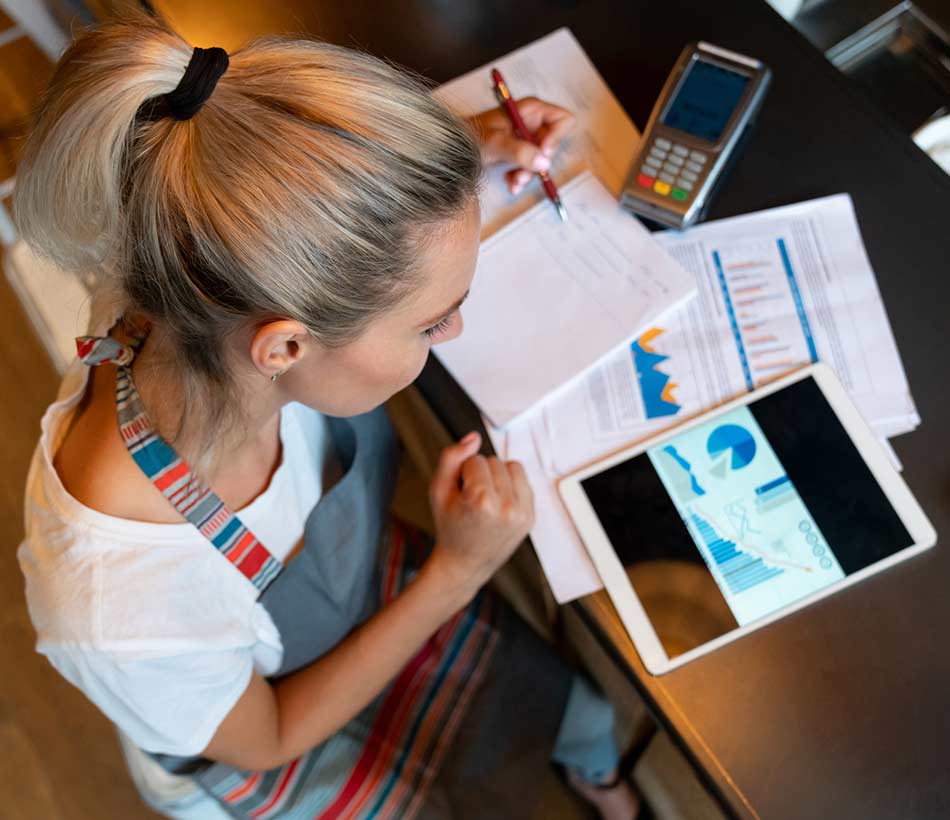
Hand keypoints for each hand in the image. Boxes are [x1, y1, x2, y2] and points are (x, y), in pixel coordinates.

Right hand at [425, 432, 534, 602]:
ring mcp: (521, 513)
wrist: (465, 562)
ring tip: (486, 499)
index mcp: (480, 501)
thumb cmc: (450, 526)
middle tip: (472, 499)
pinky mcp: (530, 516)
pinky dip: (511, 486)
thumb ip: (451, 458)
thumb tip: (474, 437)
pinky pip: (523, 480)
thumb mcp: (438, 490)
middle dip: (481, 474)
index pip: (475, 459)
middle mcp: (505, 507)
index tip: (461, 494)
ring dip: (498, 476)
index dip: (463, 473)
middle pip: (494, 461)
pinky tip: (499, 503)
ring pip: (511, 466)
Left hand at [469, 97, 574, 194]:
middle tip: (524, 172)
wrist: (453, 148)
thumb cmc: (471, 137)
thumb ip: (520, 152)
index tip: (542, 152)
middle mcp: (531, 122)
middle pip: (552, 143)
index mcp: (530, 110)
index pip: (562, 120)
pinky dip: (521, 177)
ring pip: (541, 160)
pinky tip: (510, 182)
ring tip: (514, 180)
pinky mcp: (519, 152)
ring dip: (529, 174)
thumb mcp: (495, 144)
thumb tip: (543, 162)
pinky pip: (530, 167)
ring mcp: (525, 138)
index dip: (556, 138)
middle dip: (540, 162)